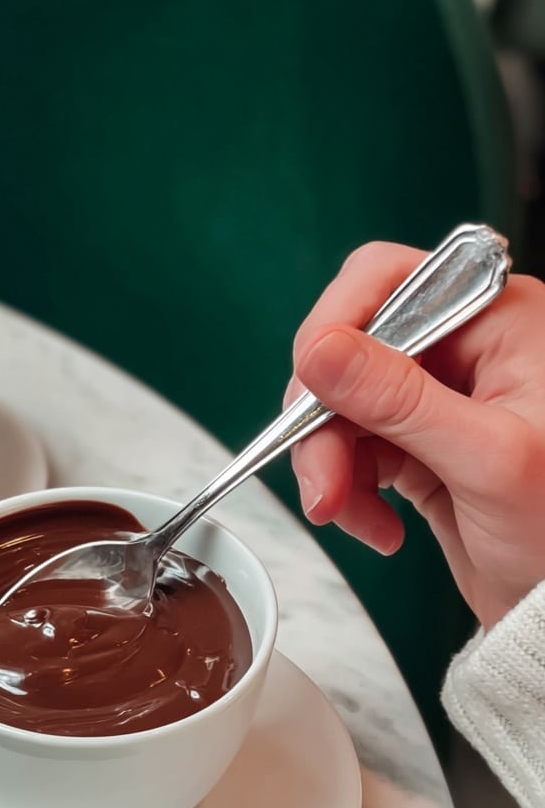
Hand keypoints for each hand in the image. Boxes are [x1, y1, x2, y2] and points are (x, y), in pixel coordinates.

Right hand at [288, 241, 544, 630]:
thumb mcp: (484, 460)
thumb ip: (397, 400)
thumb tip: (319, 350)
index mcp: (496, 321)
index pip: (385, 283)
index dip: (334, 330)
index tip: (311, 388)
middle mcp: (464, 349)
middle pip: (349, 353)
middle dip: (324, 420)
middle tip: (322, 480)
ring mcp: (438, 399)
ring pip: (341, 406)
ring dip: (329, 462)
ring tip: (346, 513)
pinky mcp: (419, 445)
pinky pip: (353, 449)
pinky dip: (349, 488)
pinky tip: (377, 524)